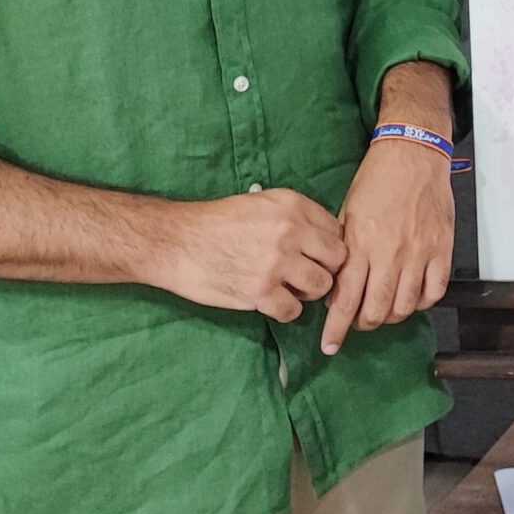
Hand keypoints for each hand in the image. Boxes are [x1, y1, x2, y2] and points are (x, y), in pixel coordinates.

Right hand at [151, 189, 347, 319]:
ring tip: (289, 287)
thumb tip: (322, 237)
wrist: (176, 241)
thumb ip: (294, 217)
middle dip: (326, 269)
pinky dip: (285, 309)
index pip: (336, 230)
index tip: (317, 255)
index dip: (329, 246)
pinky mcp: (260, 292)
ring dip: (308, 291)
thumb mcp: (260, 203)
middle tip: (306, 274)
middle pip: (337, 259)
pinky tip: (271, 300)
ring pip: (321, 286)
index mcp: (292, 205)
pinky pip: (293, 310)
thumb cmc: (216, 222)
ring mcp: (277, 263)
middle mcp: (290, 232)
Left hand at [321, 140, 455, 351]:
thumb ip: (343, 254)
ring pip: (404, 306)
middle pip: (375, 311)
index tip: (329, 346)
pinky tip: (412, 297)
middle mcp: (389, 254)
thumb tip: (338, 291)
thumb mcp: (346, 214)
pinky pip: (434, 292)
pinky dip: (422, 302)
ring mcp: (418, 253)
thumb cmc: (376, 181)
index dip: (335, 329)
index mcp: (360, 245)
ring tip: (384, 308)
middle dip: (363, 325)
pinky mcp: (441, 249)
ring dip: (391, 315)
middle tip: (359, 322)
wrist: (413, 154)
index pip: (345, 301)